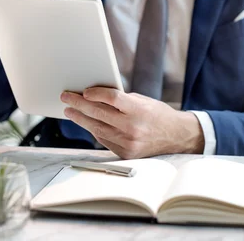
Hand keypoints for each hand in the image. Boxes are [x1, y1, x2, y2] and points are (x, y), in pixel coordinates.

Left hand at [61, 88, 204, 158]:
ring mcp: (128, 142)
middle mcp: (133, 127)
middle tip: (66, 98)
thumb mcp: (143, 101)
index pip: (112, 98)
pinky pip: (103, 139)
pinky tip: (85, 122)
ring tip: (70, 110)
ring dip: (81, 118)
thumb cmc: (158, 114)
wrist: (176, 137)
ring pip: (96, 129)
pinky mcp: (125, 153)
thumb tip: (95, 95)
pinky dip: (93, 130)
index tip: (84, 91)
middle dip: (79, 104)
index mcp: (139, 110)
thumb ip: (121, 99)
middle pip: (99, 114)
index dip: (96, 94)